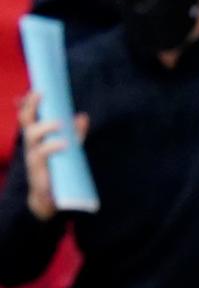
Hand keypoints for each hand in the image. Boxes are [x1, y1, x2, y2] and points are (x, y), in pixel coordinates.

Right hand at [17, 90, 87, 221]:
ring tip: (61, 123)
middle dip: (31, 105)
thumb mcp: (70, 150)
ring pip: (32, 135)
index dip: (30, 101)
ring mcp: (32, 156)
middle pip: (26, 120)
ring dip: (46, 126)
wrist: (50, 200)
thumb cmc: (58, 171)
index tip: (38, 88)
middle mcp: (31, 144)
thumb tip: (83, 116)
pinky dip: (53, 147)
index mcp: (36, 137)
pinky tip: (64, 144)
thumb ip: (76, 134)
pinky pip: (41, 154)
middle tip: (41, 94)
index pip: (28, 115)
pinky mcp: (36, 169)